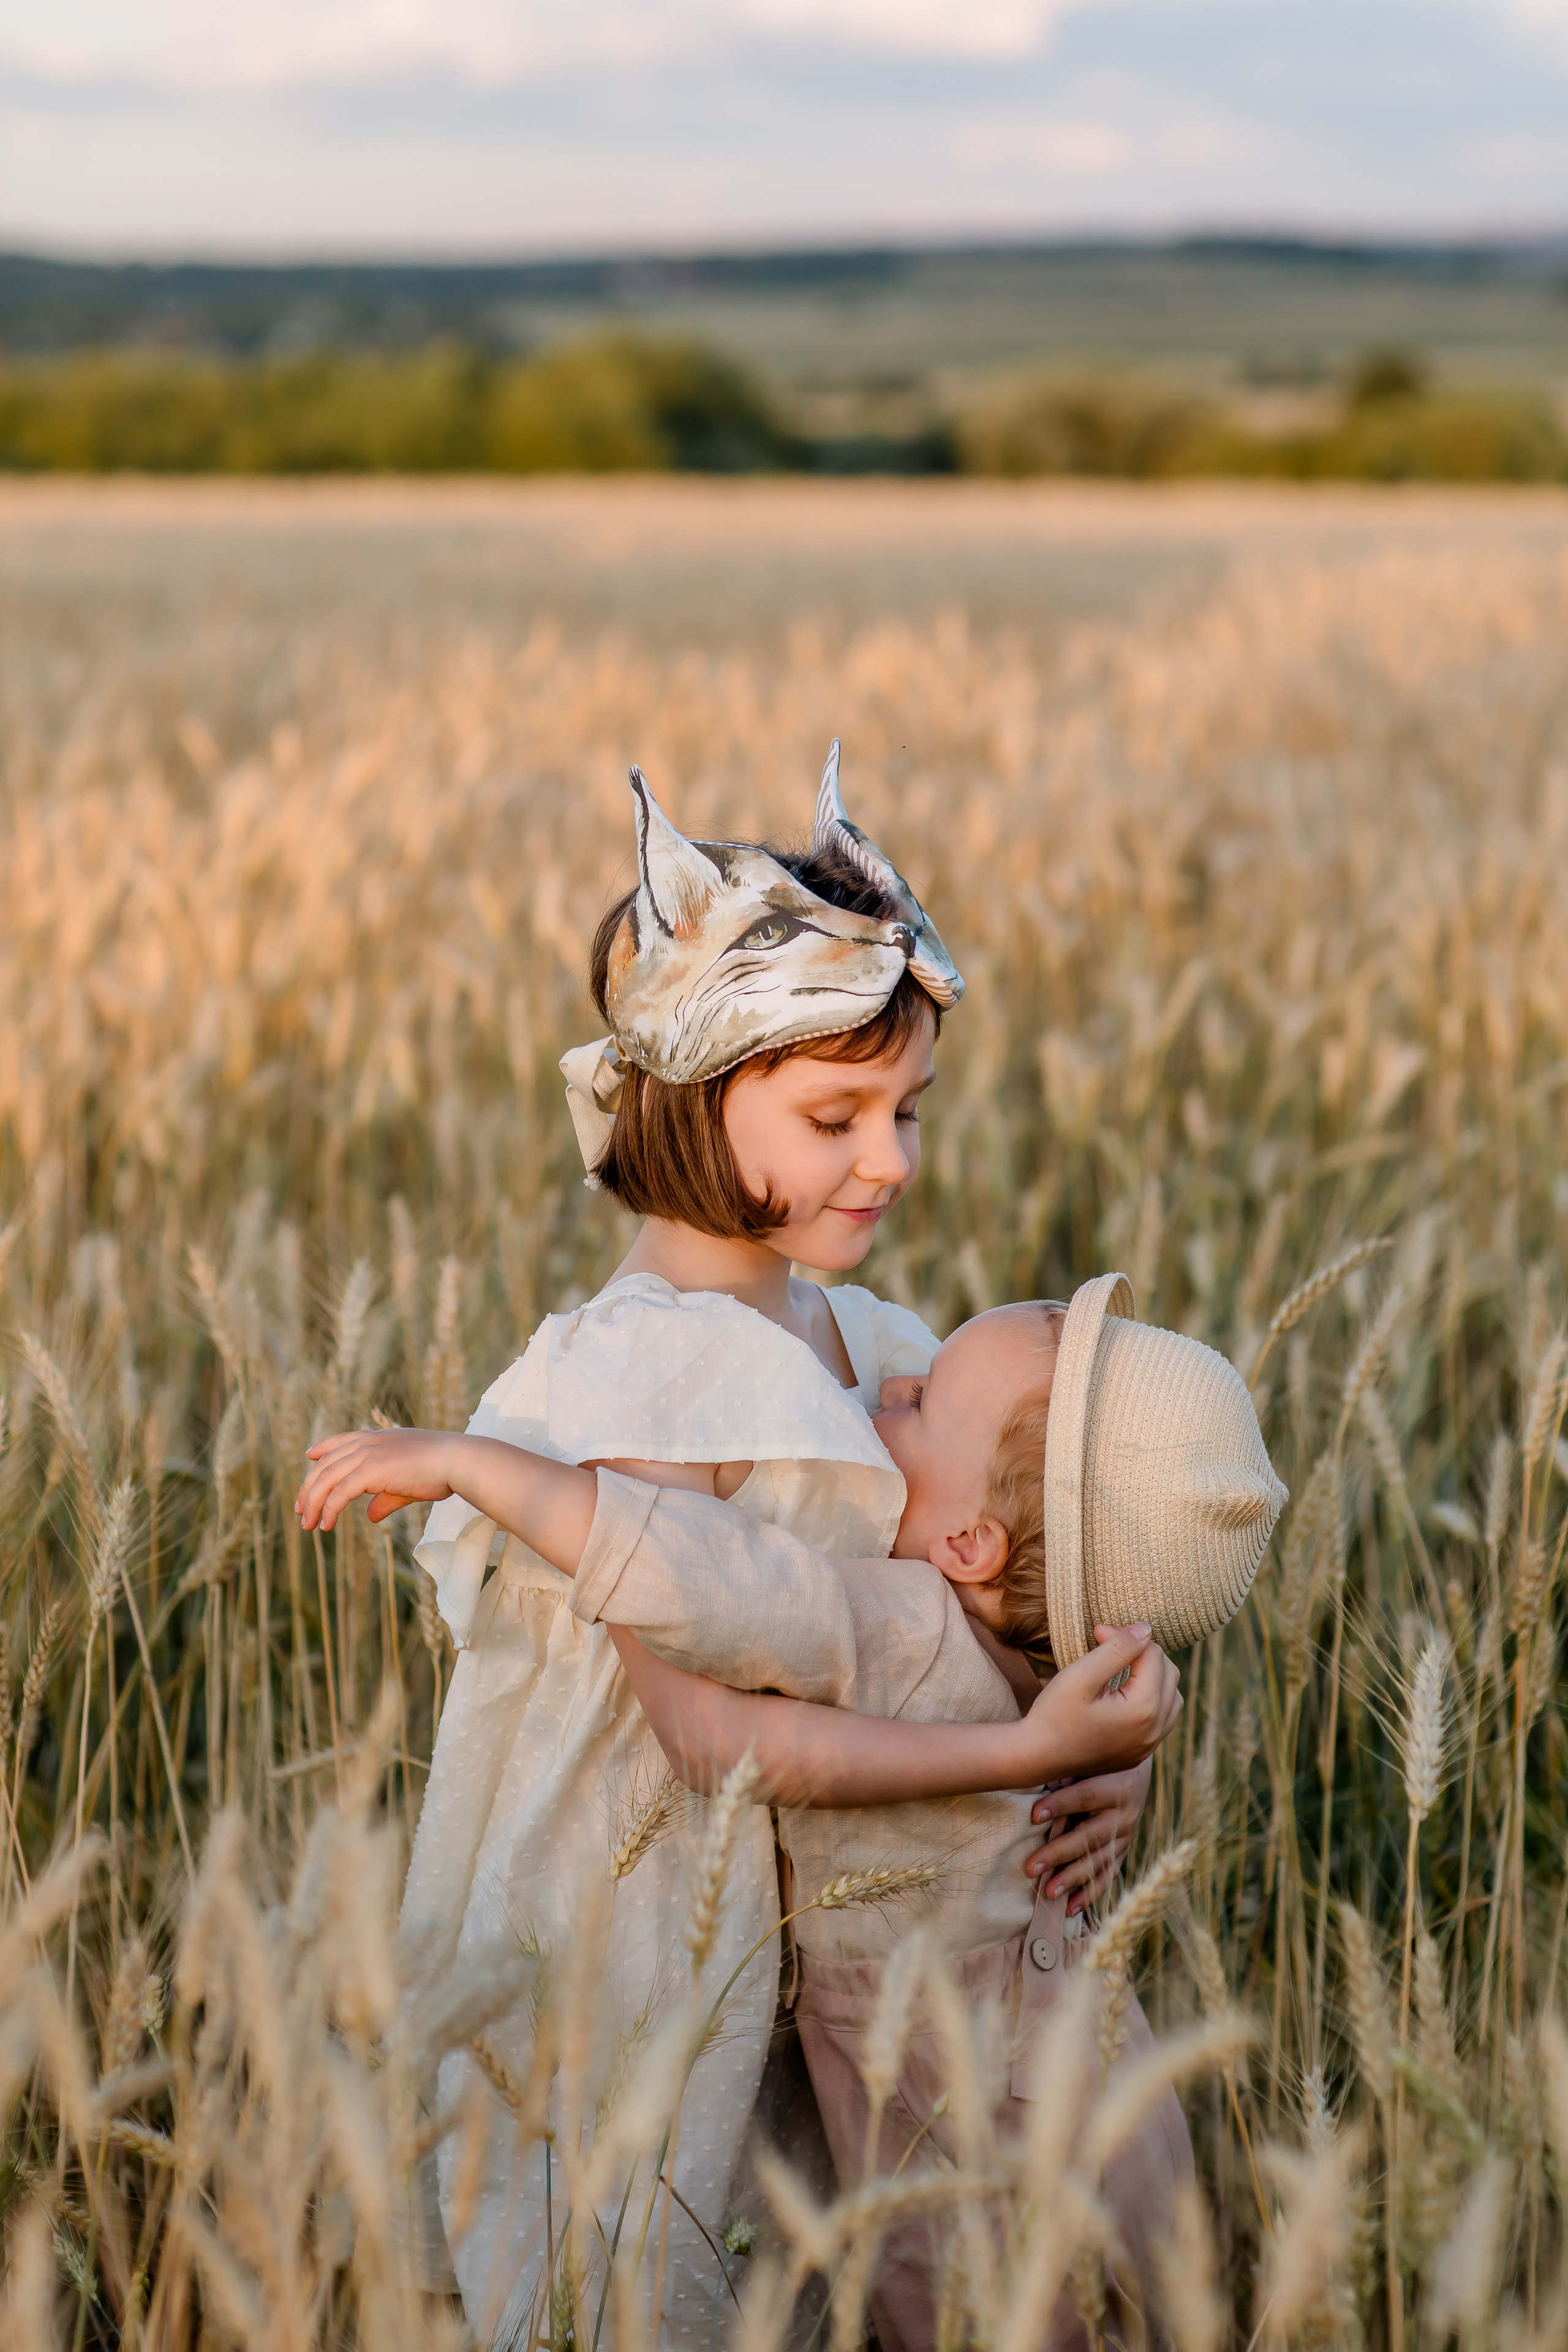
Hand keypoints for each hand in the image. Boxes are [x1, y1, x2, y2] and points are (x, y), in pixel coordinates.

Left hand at [296, 1427, 455, 1531]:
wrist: (455, 1461)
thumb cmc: (440, 1471)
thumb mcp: (407, 1484)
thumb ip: (385, 1498)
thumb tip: (371, 1516)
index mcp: (378, 1438)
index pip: (342, 1440)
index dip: (323, 1448)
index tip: (310, 1456)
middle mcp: (367, 1443)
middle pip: (326, 1464)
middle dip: (308, 1487)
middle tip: (300, 1509)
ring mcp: (367, 1455)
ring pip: (326, 1479)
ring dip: (312, 1503)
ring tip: (307, 1524)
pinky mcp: (370, 1471)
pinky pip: (339, 1493)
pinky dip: (328, 1509)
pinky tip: (325, 1524)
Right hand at [1014, 1624, 1180, 1784]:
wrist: (1037, 1757)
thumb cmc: (1054, 1714)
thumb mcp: (1081, 1675)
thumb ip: (1117, 1649)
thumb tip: (1145, 1629)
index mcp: (1143, 1709)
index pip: (1152, 1654)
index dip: (1125, 1635)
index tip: (1098, 1632)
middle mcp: (1155, 1730)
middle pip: (1169, 1672)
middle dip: (1142, 1652)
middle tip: (1108, 1645)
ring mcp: (1149, 1746)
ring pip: (1172, 1696)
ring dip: (1153, 1675)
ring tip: (1123, 1667)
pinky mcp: (1141, 1754)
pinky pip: (1163, 1719)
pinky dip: (1153, 1699)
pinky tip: (1127, 1693)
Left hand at [1024, 1756, 1151, 1916]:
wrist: (1136, 1768)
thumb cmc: (1100, 1761)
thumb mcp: (1088, 1760)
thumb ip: (1066, 1770)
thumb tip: (1030, 1777)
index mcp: (1115, 1785)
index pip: (1084, 1796)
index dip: (1059, 1805)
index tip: (1033, 1815)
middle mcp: (1124, 1814)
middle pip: (1089, 1836)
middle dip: (1058, 1853)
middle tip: (1031, 1868)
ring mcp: (1126, 1836)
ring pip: (1097, 1861)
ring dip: (1072, 1879)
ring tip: (1048, 1893)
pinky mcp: (1123, 1850)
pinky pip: (1107, 1874)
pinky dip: (1090, 1892)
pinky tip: (1071, 1907)